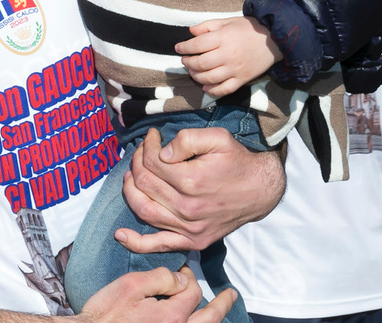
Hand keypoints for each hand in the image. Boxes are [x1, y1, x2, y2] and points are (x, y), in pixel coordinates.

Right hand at [78, 265, 234, 322]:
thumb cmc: (106, 315)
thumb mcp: (132, 285)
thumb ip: (161, 278)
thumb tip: (181, 277)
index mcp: (172, 316)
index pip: (192, 291)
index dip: (189, 276)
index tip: (181, 271)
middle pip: (209, 318)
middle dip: (222, 304)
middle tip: (230, 294)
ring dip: (213, 319)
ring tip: (221, 310)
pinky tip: (198, 322)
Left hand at [119, 127, 285, 252]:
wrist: (260, 190)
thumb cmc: (238, 161)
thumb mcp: (218, 138)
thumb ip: (187, 139)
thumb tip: (162, 152)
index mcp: (192, 181)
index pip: (152, 162)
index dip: (148, 146)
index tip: (153, 137)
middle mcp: (187, 208)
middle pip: (144, 184)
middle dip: (138, 162)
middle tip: (143, 151)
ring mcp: (189, 228)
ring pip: (144, 210)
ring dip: (130, 190)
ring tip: (132, 175)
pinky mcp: (193, 241)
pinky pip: (159, 245)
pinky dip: (137, 243)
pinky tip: (120, 235)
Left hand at [175, 16, 277, 97]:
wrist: (274, 40)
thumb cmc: (249, 28)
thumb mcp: (228, 21)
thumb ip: (208, 26)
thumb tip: (190, 32)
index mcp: (224, 38)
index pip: (197, 45)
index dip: (184, 47)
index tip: (178, 48)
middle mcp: (228, 55)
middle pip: (201, 63)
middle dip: (188, 63)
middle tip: (185, 60)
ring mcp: (236, 69)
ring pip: (210, 78)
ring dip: (196, 76)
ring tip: (192, 72)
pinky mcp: (242, 79)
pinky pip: (225, 89)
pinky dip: (212, 91)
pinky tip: (205, 87)